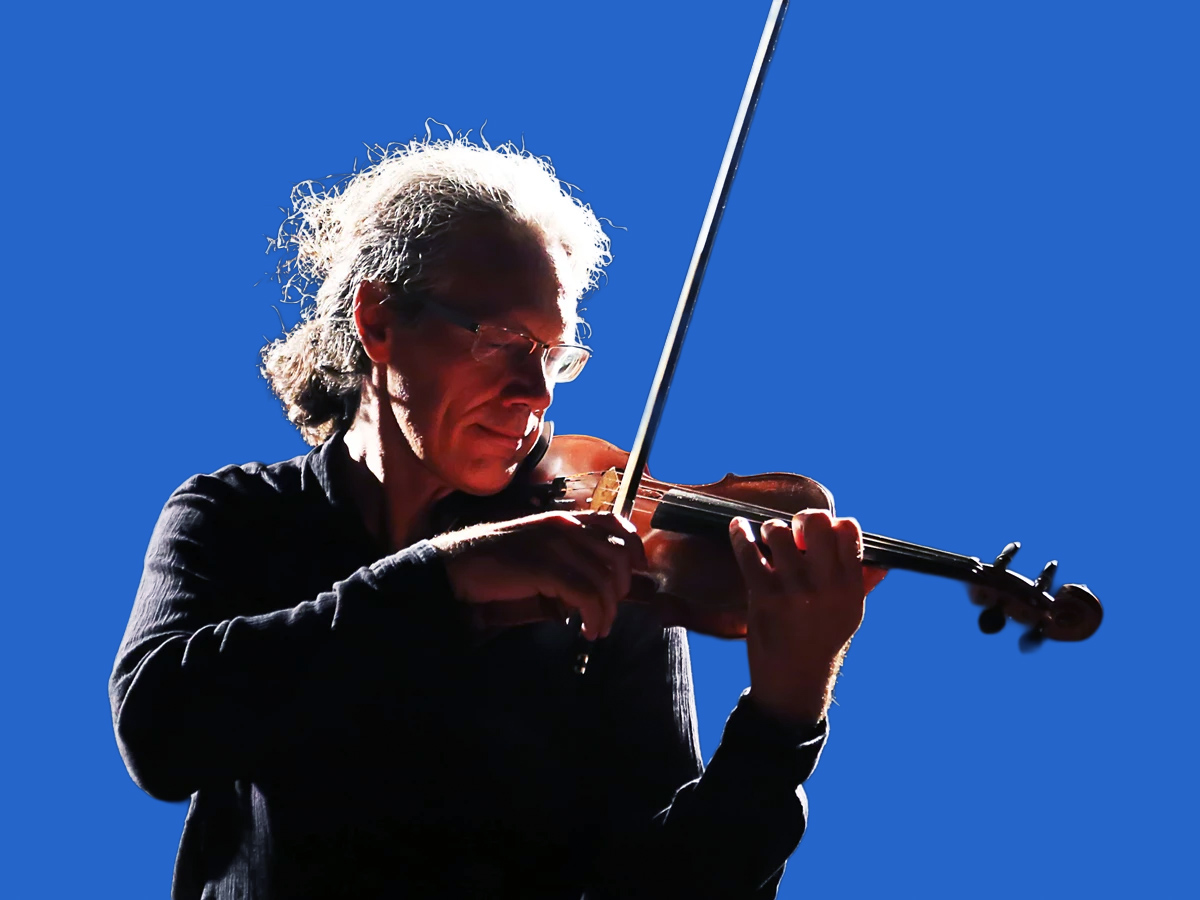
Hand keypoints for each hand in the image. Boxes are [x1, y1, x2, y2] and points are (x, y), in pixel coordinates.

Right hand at [429, 511, 647, 639]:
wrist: (458, 567)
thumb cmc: (498, 565)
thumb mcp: (541, 555)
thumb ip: (570, 564)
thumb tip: (603, 588)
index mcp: (564, 519)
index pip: (615, 523)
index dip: (633, 548)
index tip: (636, 573)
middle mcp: (564, 526)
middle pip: (617, 555)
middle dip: (621, 589)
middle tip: (608, 611)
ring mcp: (554, 544)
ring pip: (604, 579)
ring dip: (606, 611)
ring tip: (597, 628)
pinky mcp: (544, 566)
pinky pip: (585, 593)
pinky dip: (593, 616)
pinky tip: (586, 629)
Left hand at [729, 509, 871, 724]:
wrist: (795, 682)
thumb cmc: (824, 644)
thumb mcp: (851, 616)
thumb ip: (863, 585)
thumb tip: (882, 563)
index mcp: (850, 586)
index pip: (849, 531)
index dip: (834, 522)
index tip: (822, 530)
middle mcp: (826, 585)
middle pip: (816, 523)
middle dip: (803, 518)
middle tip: (795, 530)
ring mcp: (794, 590)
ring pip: (780, 533)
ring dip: (772, 529)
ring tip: (770, 538)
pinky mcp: (765, 597)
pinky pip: (749, 552)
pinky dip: (740, 534)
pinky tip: (738, 526)